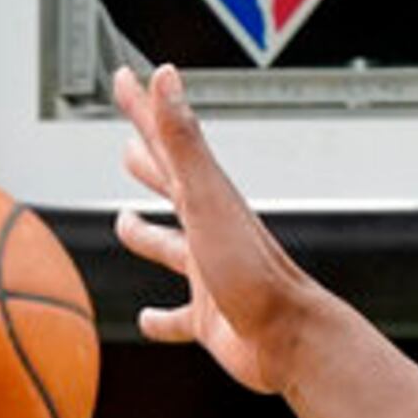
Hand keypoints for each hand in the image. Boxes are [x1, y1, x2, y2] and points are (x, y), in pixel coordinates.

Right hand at [111, 62, 325, 394]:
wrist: (292, 339)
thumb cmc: (252, 271)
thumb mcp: (206, 199)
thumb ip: (183, 141)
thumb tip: (164, 78)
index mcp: (207, 200)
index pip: (168, 141)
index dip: (143, 108)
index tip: (126, 78)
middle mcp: (211, 233)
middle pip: (173, 190)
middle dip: (150, 168)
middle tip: (128, 151)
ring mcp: (211, 276)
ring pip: (172, 250)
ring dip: (149, 238)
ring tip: (125, 224)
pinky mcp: (211, 319)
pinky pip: (179, 317)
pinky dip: (161, 318)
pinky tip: (147, 320)